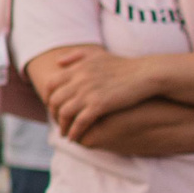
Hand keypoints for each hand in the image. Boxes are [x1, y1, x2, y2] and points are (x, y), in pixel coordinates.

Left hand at [42, 49, 159, 142]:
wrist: (145, 74)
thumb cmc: (123, 65)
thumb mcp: (97, 54)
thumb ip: (76, 56)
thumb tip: (58, 62)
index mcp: (77, 68)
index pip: (51, 84)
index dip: (48, 97)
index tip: (51, 106)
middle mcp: (79, 80)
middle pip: (55, 100)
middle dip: (53, 113)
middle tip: (57, 122)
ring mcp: (88, 93)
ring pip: (64, 113)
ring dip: (62, 125)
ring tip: (64, 133)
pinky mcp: (99, 105)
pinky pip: (79, 122)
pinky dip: (74, 131)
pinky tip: (73, 138)